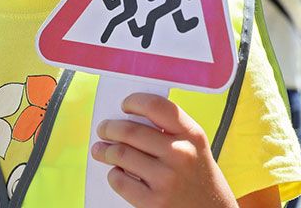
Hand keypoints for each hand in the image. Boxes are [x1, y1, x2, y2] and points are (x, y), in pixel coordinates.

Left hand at [91, 93, 236, 207]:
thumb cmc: (199, 177)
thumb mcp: (195, 147)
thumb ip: (169, 131)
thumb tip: (127, 119)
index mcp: (192, 135)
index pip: (156, 106)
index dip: (134, 102)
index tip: (125, 106)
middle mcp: (180, 154)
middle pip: (130, 130)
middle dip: (109, 128)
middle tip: (104, 129)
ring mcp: (167, 179)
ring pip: (120, 154)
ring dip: (105, 150)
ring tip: (101, 150)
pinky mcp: (154, 202)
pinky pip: (119, 181)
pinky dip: (113, 175)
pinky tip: (117, 173)